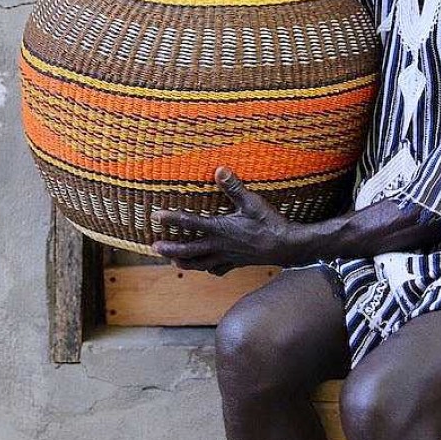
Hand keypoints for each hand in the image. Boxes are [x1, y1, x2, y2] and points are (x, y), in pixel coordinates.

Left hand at [151, 168, 296, 272]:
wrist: (286, 247)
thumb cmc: (270, 223)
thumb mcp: (253, 202)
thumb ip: (234, 187)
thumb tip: (219, 169)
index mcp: (220, 229)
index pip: (191, 223)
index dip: (172, 219)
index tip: (156, 216)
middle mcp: (220, 246)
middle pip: (189, 250)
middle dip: (170, 248)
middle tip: (154, 247)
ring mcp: (227, 257)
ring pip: (200, 264)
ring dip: (184, 262)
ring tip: (172, 260)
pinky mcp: (236, 263)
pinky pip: (217, 270)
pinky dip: (207, 269)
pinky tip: (205, 267)